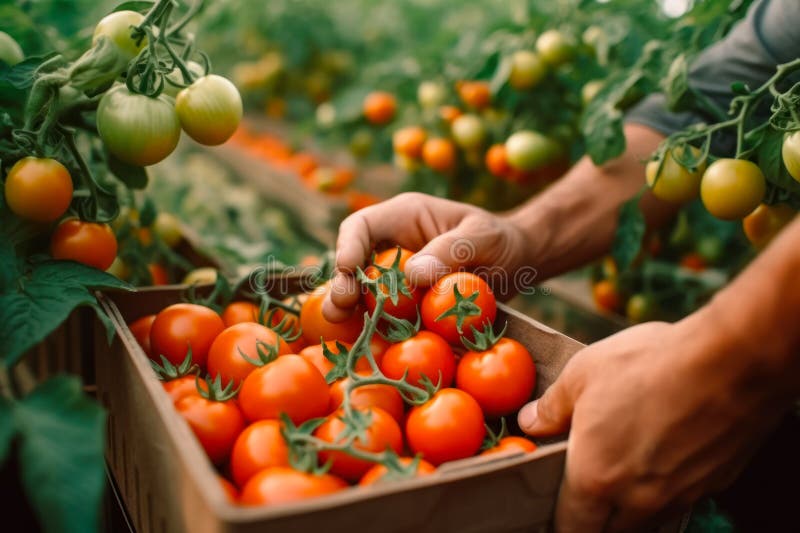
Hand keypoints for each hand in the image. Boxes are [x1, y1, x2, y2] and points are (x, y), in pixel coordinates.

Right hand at [323, 192, 530, 321]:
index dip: (347, 246)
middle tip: (340, 308)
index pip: (361, 226)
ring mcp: (395, 277)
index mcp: (404, 217)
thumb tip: (413, 275)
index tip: (347, 269)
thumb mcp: (483, 238)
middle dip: (341, 284)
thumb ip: (452, 250)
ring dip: (350, 312)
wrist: (516, 264)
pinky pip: (382, 317)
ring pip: (361, 293)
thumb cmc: (501, 240)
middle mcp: (391, 246)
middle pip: (352, 262)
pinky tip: (368, 345)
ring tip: (343, 328)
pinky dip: (374, 330)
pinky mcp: (404, 304)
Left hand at [517, 315, 787, 531]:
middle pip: (609, 531)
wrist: (730, 362)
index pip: (570, 526)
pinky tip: (664, 459)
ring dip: (631, 509)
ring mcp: (680, 495)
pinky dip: (666, 491)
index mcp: (595, 480)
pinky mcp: (713, 482)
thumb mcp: (581, 375)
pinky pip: (680, 500)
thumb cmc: (647, 365)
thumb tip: (530, 422)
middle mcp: (638, 501)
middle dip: (595, 519)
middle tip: (588, 494)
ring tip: (624, 477)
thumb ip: (551, 408)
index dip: (560, 520)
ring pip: (647, 521)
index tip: (557, 506)